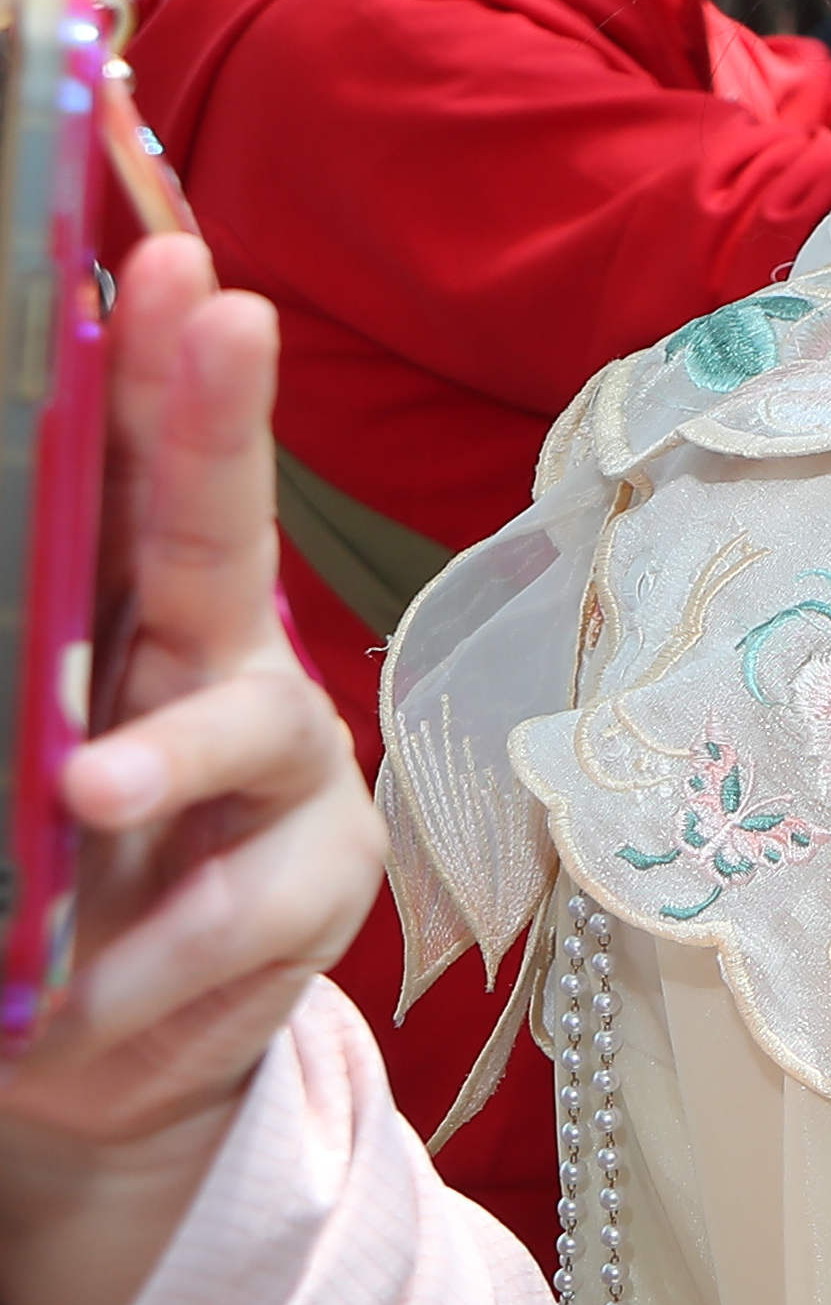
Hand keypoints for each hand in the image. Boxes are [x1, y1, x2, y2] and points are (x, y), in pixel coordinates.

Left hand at [0, 242, 370, 1304]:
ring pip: (244, 728)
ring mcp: (285, 766)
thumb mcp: (0, 758)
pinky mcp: (324, 883)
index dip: (153, 366)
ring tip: (83, 797)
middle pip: (218, 525)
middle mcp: (214, 659)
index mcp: (121, 614)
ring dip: (159, 758)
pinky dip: (137, 969)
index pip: (130, 471)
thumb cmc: (32, 873)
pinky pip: (234, 917)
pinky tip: (75, 1012)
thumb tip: (18, 721)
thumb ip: (1, 676)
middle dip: (218, 419)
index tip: (164, 258)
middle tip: (218, 318)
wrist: (108, 1045)